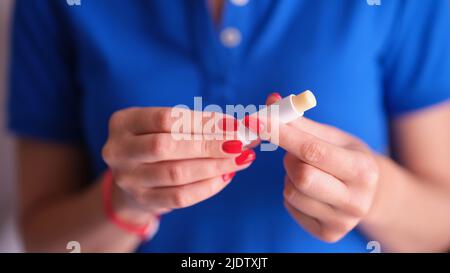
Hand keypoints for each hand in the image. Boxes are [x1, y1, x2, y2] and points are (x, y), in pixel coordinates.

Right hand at [102, 107, 255, 223]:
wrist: (133, 178)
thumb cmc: (156, 141)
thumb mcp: (166, 126)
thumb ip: (197, 124)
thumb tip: (239, 126)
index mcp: (124, 122)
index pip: (165, 118)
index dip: (202, 121)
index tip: (233, 124)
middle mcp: (119, 150)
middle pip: (167, 147)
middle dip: (209, 145)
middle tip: (240, 144)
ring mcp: (128, 178)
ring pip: (176, 174)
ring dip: (214, 166)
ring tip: (239, 159)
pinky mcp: (143, 200)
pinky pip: (180, 197)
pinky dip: (207, 187)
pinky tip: (225, 176)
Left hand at [249, 93, 378, 241]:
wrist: (368, 193)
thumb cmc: (345, 157)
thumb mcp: (332, 137)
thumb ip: (300, 122)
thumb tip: (271, 101)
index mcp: (363, 170)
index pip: (313, 150)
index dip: (281, 133)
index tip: (255, 120)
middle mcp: (356, 200)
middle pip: (301, 176)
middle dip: (289, 159)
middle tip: (295, 153)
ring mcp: (342, 222)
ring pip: (292, 192)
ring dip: (289, 176)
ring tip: (306, 170)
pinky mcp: (327, 234)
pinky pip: (290, 206)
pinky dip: (290, 192)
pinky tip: (307, 188)